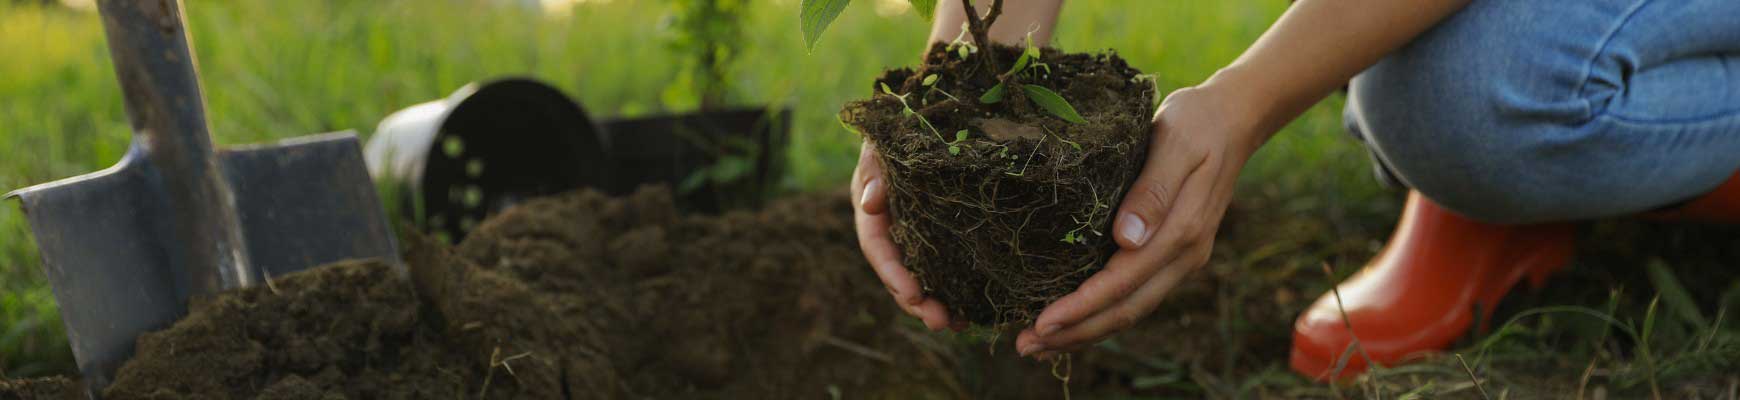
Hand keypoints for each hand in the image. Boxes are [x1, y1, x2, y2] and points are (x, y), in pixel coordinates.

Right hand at [853, 142, 956, 330]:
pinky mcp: (937, 236)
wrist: (922, 119)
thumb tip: (868, 202)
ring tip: (958, 326)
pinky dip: (953, 291)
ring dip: (935, 305)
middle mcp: (890, 229)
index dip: (893, 274)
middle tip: (940, 322)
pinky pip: (941, 268)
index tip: (913, 294)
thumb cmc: (898, 131)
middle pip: (898, 273)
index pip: (877, 247)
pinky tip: (972, 312)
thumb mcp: (881, 145)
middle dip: (916, 302)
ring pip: (919, 277)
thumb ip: (873, 170)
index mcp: (872, 210)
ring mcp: (913, 235)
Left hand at [1014, 82, 1269, 358]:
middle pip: (1125, 310)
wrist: (1232, 118)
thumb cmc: (1195, 123)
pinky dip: (1102, 313)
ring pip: (1130, 309)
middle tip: (1026, 346)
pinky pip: (1135, 295)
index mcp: (1181, 231)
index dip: (1081, 308)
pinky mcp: (1172, 253)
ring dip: (1085, 331)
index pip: (1122, 283)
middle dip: (1075, 333)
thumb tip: (1126, 239)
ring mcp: (1181, 258)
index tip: (1042, 322)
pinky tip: (1073, 318)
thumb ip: (1152, 191)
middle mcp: (1184, 254)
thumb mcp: (1172, 143)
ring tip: (1040, 343)